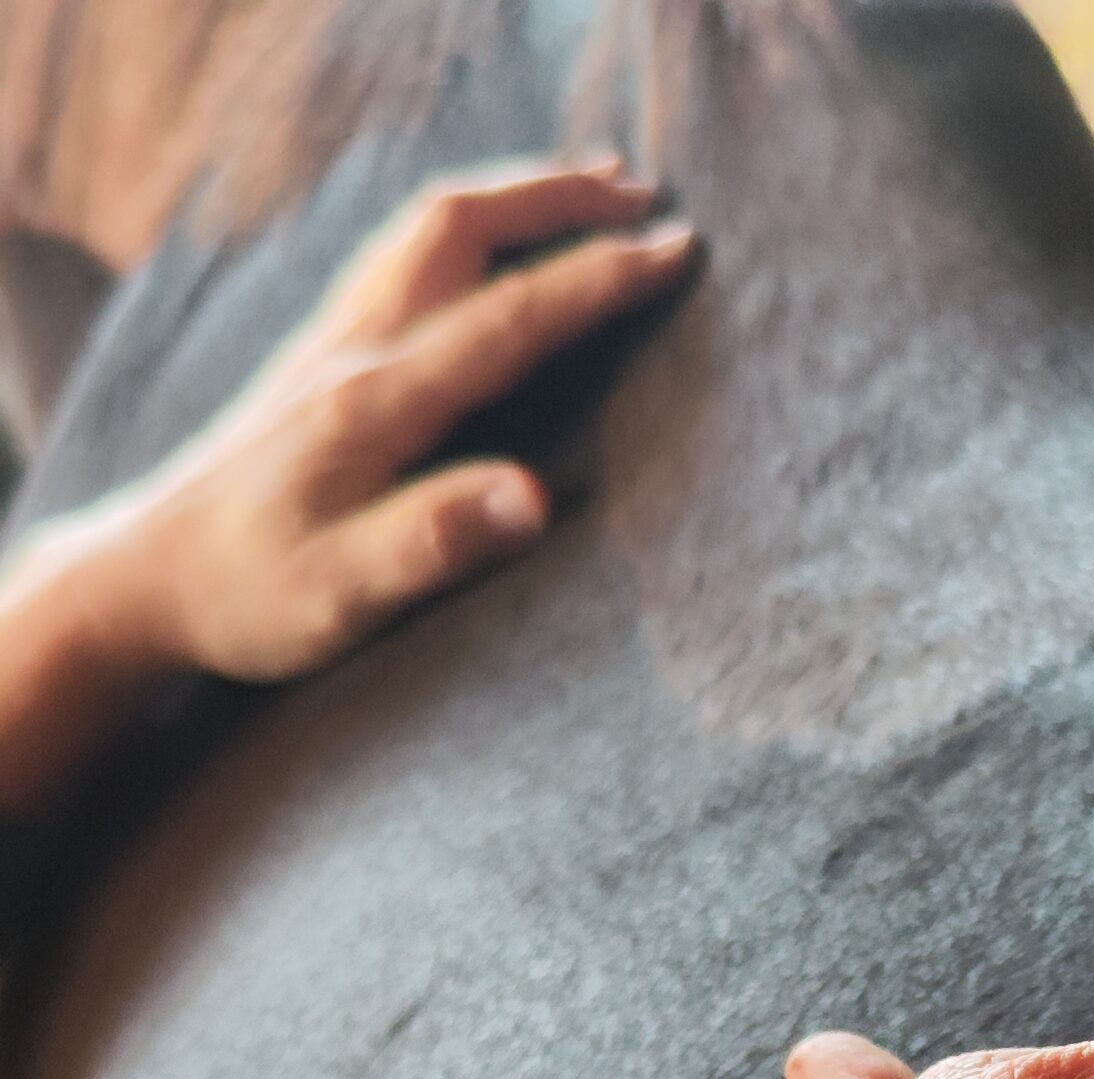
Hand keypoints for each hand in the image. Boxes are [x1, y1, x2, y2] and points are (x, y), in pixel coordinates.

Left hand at [25, 158, 695, 684]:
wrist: (146, 579)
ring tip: (589, 190)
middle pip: (462, 229)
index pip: (509, 318)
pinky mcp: (321, 356)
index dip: (599, 280)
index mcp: (377, 405)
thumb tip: (535, 499)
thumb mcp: (345, 595)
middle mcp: (354, 351)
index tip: (675, 250)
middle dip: (560, 201)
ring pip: (429, 228)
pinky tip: (488, 239)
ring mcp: (333, 343)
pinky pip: (404, 253)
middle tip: (645, 198)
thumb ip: (437, 541)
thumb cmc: (249, 600)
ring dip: (514, 198)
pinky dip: (468, 224)